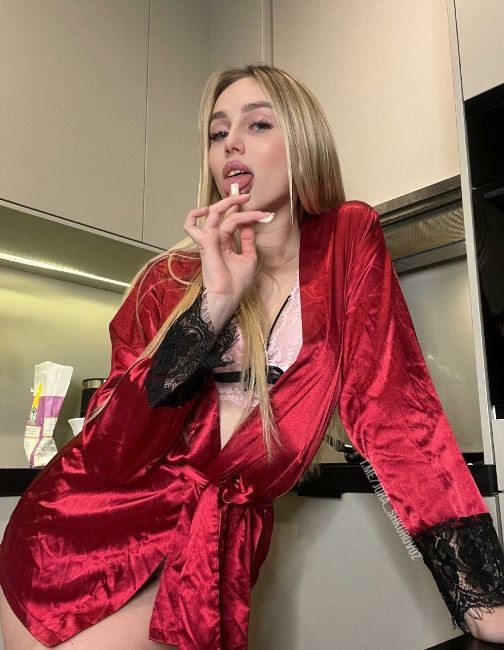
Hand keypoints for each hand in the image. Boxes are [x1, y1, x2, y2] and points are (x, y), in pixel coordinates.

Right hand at [184, 194, 271, 309]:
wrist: (228, 297)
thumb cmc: (237, 283)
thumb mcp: (249, 258)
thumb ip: (247, 241)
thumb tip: (249, 225)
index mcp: (223, 244)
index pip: (230, 221)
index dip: (242, 213)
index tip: (260, 212)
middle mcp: (214, 240)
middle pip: (219, 213)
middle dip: (233, 202)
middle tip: (247, 196)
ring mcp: (209, 241)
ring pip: (214, 214)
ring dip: (228, 204)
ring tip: (242, 199)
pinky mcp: (205, 244)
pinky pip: (198, 225)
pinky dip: (198, 215)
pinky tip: (209, 211)